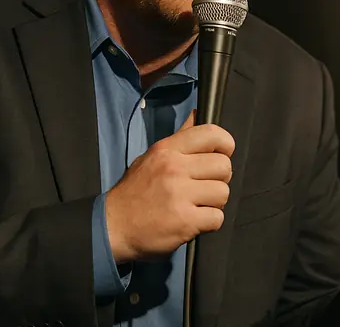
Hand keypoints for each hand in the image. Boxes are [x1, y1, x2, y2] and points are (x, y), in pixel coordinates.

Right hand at [104, 110, 234, 262]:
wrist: (113, 225)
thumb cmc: (134, 191)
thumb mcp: (152, 156)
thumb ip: (180, 138)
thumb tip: (197, 114)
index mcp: (167, 150)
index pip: (212, 134)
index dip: (225, 145)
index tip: (222, 155)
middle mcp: (174, 168)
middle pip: (223, 166)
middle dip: (220, 178)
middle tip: (205, 186)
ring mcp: (180, 195)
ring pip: (223, 192)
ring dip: (214, 202)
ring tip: (197, 205)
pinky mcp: (185, 221)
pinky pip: (217, 218)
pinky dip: (209, 222)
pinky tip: (194, 220)